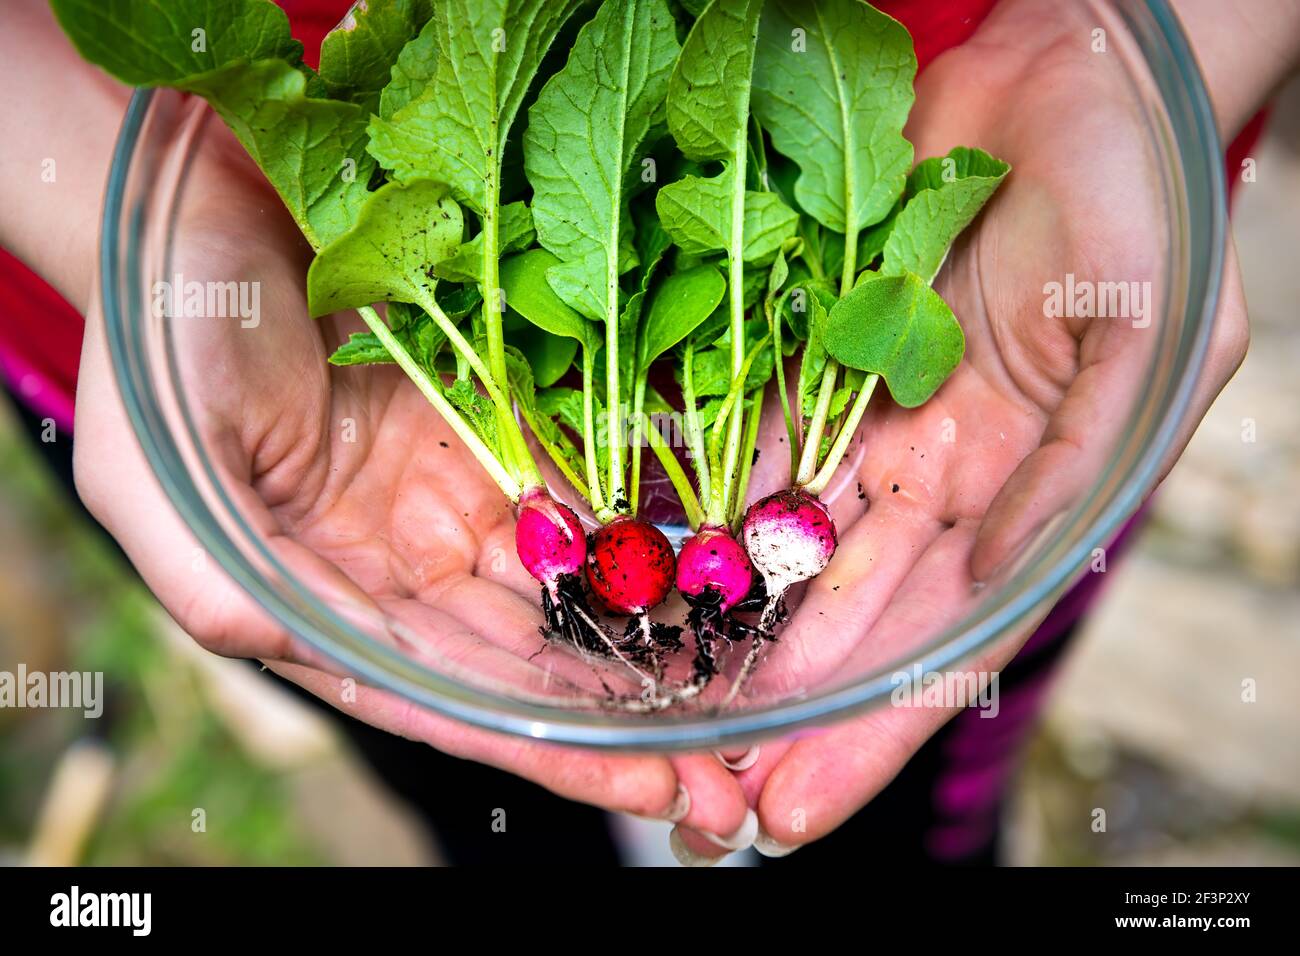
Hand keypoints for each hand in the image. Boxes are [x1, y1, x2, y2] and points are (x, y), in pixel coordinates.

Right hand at [71, 124, 751, 839]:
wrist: (200, 203)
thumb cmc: (160, 335)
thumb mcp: (162, 472)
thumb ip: (217, 577)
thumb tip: (268, 643)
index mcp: (334, 601)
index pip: (460, 701)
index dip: (556, 753)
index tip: (654, 791)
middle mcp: (410, 562)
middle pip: (540, 661)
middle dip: (638, 720)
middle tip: (740, 773)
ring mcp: (460, 489)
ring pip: (579, 581)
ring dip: (667, 638)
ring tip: (759, 682)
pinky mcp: (497, 418)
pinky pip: (588, 475)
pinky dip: (653, 519)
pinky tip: (726, 558)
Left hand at [673, 0, 1250, 859]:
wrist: (1072, 82)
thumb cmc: (1141, 205)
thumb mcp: (1154, 346)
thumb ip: (1080, 469)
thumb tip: (1004, 574)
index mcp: (1011, 499)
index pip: (931, 647)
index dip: (861, 735)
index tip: (788, 810)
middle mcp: (927, 480)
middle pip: (831, 621)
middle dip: (765, 712)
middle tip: (690, 793)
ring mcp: (859, 422)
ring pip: (768, 546)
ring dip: (709, 631)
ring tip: (638, 708)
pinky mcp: (804, 357)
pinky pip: (734, 437)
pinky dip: (684, 503)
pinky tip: (625, 565)